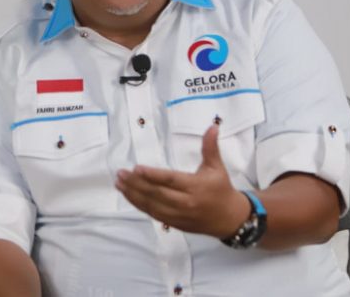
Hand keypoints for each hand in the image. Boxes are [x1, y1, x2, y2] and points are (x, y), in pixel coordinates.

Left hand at [115, 124, 248, 237]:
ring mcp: (178, 215)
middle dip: (136, 184)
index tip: (136, 168)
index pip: (170, 180)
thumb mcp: (217, 167)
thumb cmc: (221, 189)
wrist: (230, 219)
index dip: (152, 175)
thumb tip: (212, 126)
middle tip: (121, 174)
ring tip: (119, 183)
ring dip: (133, 195)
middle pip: (157, 193)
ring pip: (152, 205)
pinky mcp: (174, 223)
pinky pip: (153, 214)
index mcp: (195, 187)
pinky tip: (129, 196)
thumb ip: (210, 147)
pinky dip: (140, 205)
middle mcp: (185, 202)